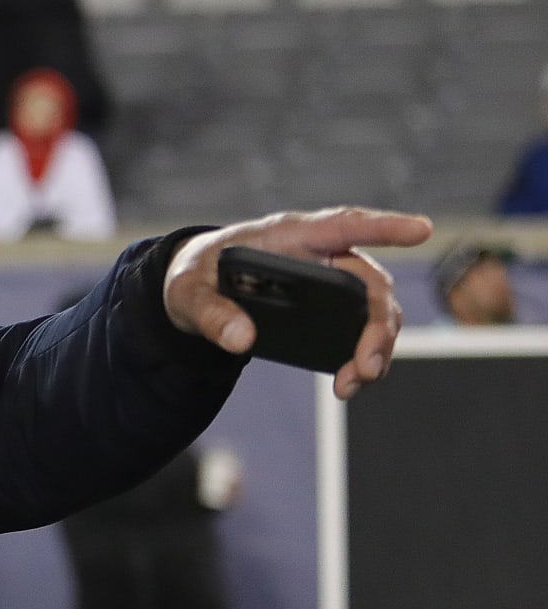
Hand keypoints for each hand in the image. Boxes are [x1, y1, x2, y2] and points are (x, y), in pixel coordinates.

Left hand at [163, 207, 433, 399]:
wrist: (195, 291)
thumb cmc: (195, 276)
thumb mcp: (187, 292)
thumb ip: (210, 313)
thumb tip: (241, 341)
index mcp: (288, 235)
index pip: (342, 224)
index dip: (383, 226)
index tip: (421, 229)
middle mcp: (320, 255)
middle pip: (369, 283)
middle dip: (377, 325)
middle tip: (365, 366)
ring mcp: (330, 284)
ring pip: (374, 311)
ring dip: (375, 347)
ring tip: (354, 382)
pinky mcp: (329, 311)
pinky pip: (359, 331)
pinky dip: (359, 358)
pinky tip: (347, 384)